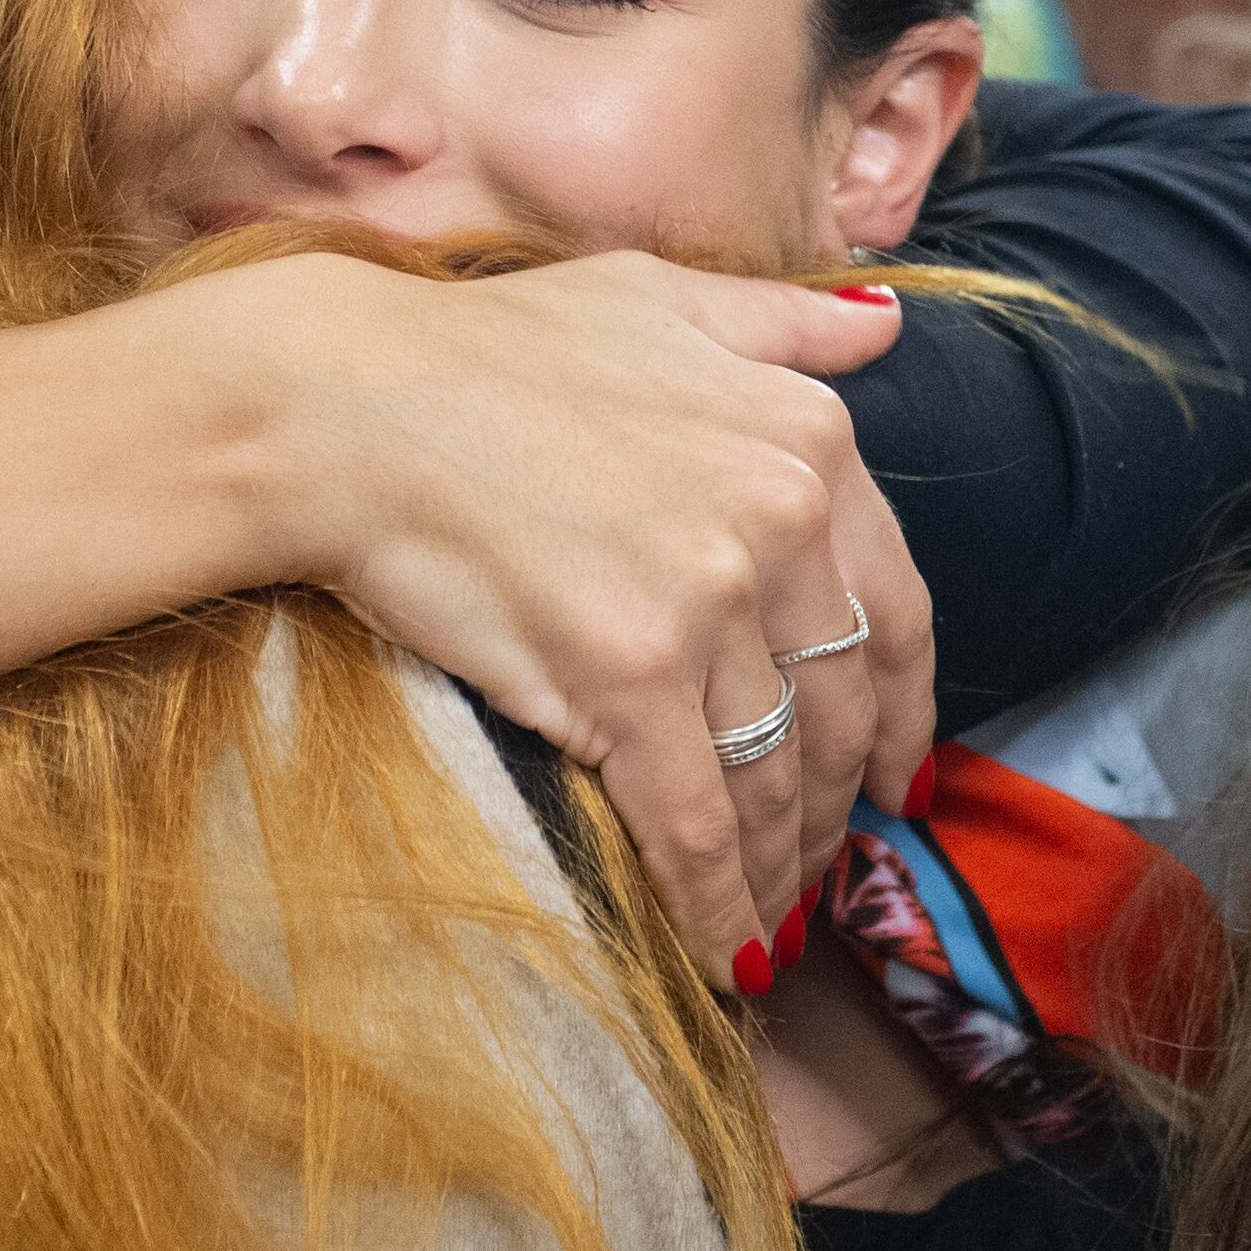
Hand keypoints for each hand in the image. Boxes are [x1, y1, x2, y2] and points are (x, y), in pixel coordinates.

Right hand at [245, 250, 939, 990]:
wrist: (348, 404)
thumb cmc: (486, 349)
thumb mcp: (659, 296)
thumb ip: (787, 321)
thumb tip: (884, 327)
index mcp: (806, 437)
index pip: (897, 612)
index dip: (903, 714)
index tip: (898, 778)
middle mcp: (781, 519)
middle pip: (838, 711)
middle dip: (832, 806)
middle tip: (819, 866)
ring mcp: (707, 604)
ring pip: (775, 778)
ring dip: (780, 866)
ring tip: (770, 919)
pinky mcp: (627, 681)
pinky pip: (698, 825)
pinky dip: (719, 904)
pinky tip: (723, 954)